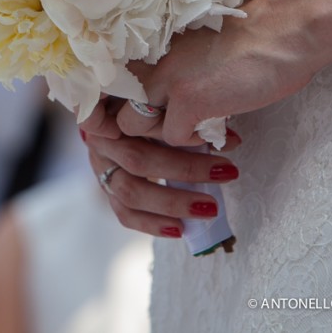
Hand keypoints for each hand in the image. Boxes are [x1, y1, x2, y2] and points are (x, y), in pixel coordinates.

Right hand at [79, 98, 241, 236]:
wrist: (114, 119)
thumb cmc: (145, 108)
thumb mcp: (160, 103)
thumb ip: (185, 116)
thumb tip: (231, 139)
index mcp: (114, 113)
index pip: (144, 124)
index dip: (181, 133)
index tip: (227, 140)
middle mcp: (103, 140)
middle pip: (138, 159)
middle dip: (185, 170)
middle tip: (225, 174)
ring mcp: (100, 167)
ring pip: (131, 191)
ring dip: (172, 203)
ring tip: (208, 209)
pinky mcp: (106, 190)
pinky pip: (125, 213)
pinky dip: (152, 224)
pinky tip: (179, 229)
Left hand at [116, 0, 321, 145]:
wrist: (285, 31)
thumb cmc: (250, 40)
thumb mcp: (193, 51)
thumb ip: (168, 70)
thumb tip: (156, 102)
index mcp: (148, 44)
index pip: (108, 80)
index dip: (114, 105)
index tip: (131, 118)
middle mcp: (148, 58)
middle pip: (113, 104)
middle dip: (136, 127)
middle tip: (172, 128)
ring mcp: (165, 79)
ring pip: (133, 125)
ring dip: (162, 134)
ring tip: (196, 129)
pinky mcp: (187, 100)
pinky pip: (172, 138)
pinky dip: (194, 142)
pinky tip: (220, 130)